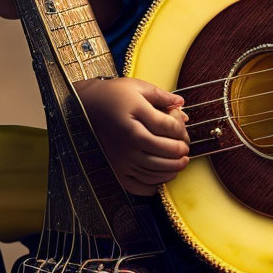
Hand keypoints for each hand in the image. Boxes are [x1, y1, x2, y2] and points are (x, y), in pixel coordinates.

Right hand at [75, 77, 189, 195]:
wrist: (86, 106)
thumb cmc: (114, 94)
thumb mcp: (138, 87)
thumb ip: (161, 95)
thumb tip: (181, 103)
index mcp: (134, 114)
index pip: (167, 126)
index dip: (181, 130)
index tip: (183, 130)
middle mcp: (127, 137)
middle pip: (163, 149)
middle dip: (180, 150)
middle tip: (186, 148)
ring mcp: (121, 155)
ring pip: (154, 170)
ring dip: (172, 169)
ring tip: (181, 162)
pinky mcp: (115, 167)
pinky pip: (137, 185)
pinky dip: (153, 185)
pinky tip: (161, 177)